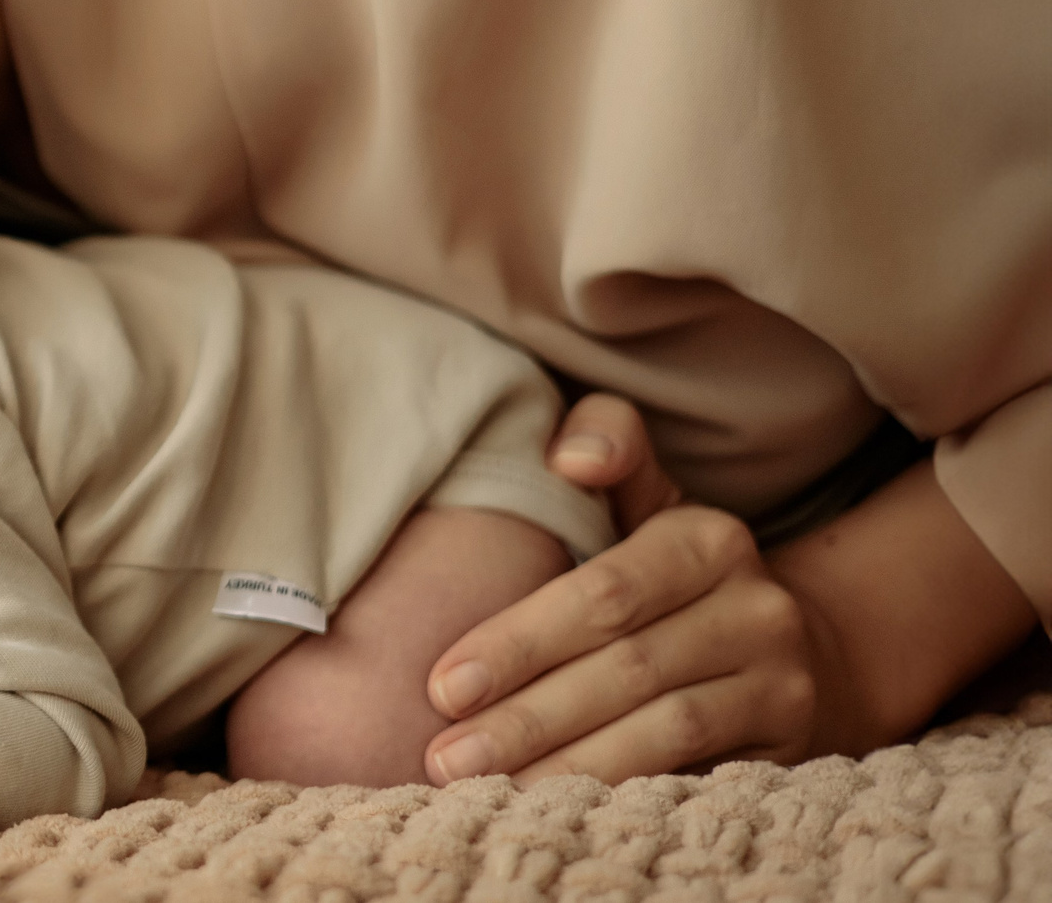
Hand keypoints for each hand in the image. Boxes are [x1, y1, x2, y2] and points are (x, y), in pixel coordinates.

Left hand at [422, 394, 815, 783]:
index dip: (521, 641)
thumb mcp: (651, 498)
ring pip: (663, 734)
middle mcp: (757, 610)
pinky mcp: (793, 752)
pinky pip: (697, 777)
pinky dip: (625, 793)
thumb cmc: (679, 571)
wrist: (811, 649)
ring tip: (485, 787)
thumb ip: (608, 446)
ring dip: (566, 767)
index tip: (443, 686)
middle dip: (527, 718)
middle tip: (445, 756)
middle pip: (626, 670)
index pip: (602, 595)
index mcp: (708, 540)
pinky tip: (558, 807)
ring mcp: (782, 686)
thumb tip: (570, 456)